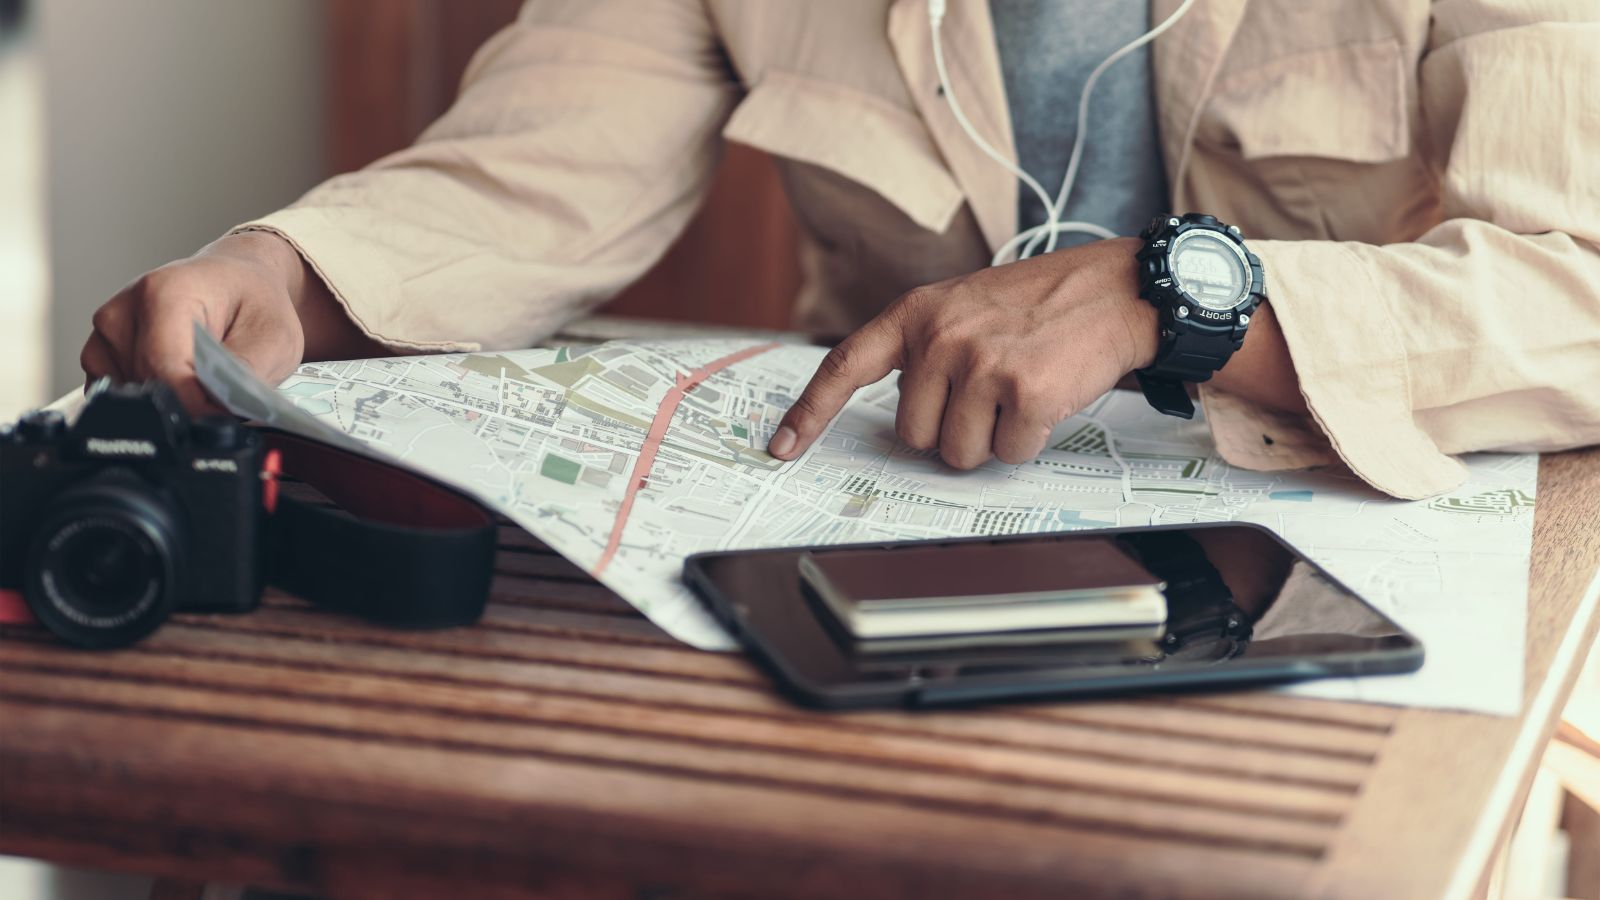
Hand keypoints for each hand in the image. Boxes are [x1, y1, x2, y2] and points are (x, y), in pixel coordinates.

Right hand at [80, 231, 379, 414]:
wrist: (246, 283)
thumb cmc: (264, 305)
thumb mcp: (277, 340)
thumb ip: (247, 377)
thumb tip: (222, 414)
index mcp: (166, 294)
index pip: (168, 374)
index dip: (199, 408)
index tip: (227, 417)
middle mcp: (125, 309)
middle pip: (150, 390)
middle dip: (193, 403)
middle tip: (231, 387)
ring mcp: (109, 331)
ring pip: (136, 397)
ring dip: (178, 399)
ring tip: (213, 372)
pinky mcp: (105, 351)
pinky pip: (126, 393)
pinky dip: (162, 396)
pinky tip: (189, 377)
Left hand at [769, 237, 1155, 468]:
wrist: (1116, 289)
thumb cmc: (1040, 305)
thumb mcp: (965, 306)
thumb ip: (924, 350)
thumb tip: (908, 422)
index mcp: (916, 313)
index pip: (846, 365)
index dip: (809, 412)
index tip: (781, 446)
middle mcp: (939, 336)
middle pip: (914, 434)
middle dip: (952, 430)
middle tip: (990, 392)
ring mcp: (980, 363)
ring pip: (958, 453)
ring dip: (991, 439)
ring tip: (1019, 393)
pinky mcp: (1023, 392)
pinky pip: (1007, 454)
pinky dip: (1028, 441)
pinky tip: (1046, 399)